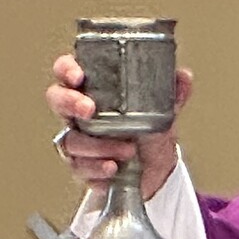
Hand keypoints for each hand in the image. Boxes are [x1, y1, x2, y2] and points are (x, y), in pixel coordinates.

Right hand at [47, 54, 191, 199]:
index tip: (79, 75)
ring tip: (127, 150)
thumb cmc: (149, 129)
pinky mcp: (81, 167)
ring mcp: (77, 139)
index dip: (66, 69)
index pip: (66, 70)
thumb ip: (171, 92)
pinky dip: (97, 169)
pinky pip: (79, 169)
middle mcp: (77, 112)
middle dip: (70, 103)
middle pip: (57, 100)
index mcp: (92, 89)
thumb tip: (182, 76)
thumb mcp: (162, 109)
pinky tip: (113, 168)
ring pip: (71, 140)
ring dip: (98, 146)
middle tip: (90, 110)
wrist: (157, 167)